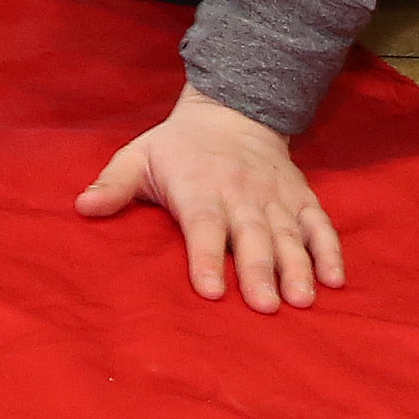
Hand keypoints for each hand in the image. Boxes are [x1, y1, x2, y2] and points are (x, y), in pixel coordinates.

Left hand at [76, 91, 345, 310]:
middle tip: (266, 307)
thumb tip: (82, 207)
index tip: (209, 291)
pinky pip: (319, 225)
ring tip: (302, 300)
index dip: (205, 258)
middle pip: (251, 236)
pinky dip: (330, 250)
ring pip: (288, 234)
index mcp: (199, 188)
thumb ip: (113, 184)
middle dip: (259, 271)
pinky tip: (336, 280)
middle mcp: (240, 194)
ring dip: (298, 267)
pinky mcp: (300, 199)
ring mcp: (274, 198)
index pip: (203, 226)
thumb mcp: (139, 156)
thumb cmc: (178, 147)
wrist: (234, 111)